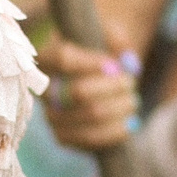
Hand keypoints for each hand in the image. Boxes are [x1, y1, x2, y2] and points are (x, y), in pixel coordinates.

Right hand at [36, 36, 136, 152]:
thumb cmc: (97, 55)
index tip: (114, 64)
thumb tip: (124, 52)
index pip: (63, 58)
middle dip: (111, 88)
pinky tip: (129, 123)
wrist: (92, 84)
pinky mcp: (62, 137)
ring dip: (118, 108)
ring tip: (132, 101)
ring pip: (90, 115)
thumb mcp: (105, 38)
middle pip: (78, 92)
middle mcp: (44, 89)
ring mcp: (51, 116)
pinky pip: (91, 138)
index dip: (91, 62)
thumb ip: (115, 39)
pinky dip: (115, 130)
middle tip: (130, 82)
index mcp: (47, 58)